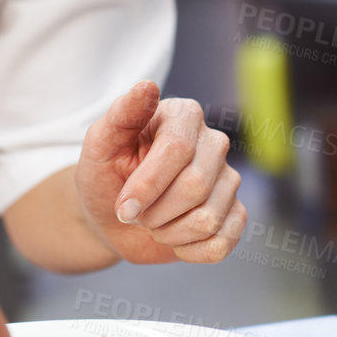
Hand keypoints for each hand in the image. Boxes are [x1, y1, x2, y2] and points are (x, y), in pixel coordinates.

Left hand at [75, 82, 245, 264]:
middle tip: (135, 213)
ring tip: (153, 223)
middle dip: (155, 211)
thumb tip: (147, 86)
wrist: (114, 218)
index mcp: (183, 116)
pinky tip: (173, 238)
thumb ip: (122, 114)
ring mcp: (228, 180)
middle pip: (196, 185)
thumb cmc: (106, 175)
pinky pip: (221, 243)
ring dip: (168, 233)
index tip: (123, 207)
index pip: (177, 149)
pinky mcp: (235, 215)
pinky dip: (188, 251)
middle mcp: (213, 143)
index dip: (147, 185)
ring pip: (209, 218)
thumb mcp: (101, 144)